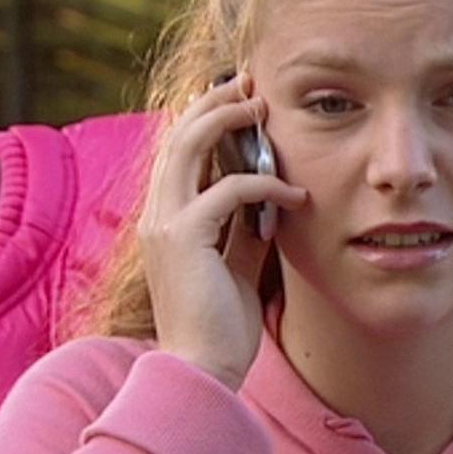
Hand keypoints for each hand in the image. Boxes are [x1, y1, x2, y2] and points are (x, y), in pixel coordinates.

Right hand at [138, 73, 307, 390]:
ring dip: (227, 120)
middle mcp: (156, 216)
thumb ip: (243, 231)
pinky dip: (265, 185)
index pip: (178, 155)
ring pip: (188, 148)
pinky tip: (296, 195)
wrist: (203, 369)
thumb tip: (268, 205)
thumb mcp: (235, 266)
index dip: (204, 121)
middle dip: (213, 104)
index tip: (238, 101)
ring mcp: (164, 225)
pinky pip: (227, 191)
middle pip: (176, 138)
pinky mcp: (184, 239)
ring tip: (262, 104)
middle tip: (250, 84)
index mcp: (165, 221)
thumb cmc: (220, 326)